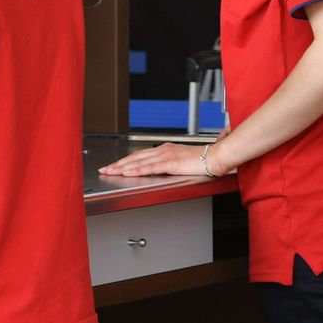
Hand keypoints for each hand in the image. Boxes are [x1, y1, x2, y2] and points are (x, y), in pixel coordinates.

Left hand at [98, 142, 219, 177]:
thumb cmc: (204, 160)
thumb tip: (163, 169)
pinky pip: (150, 167)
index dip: (125, 161)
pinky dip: (137, 170)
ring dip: (122, 167)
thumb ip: (172, 163)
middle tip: (104, 169)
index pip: (139, 155)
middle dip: (118, 164)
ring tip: (110, 172)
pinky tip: (128, 173)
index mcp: (165, 149)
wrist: (217, 157)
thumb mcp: (183, 160)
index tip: (113, 166)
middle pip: (135, 157)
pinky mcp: (171, 163)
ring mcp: (166, 156)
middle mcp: (163, 150)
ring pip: (138, 162)